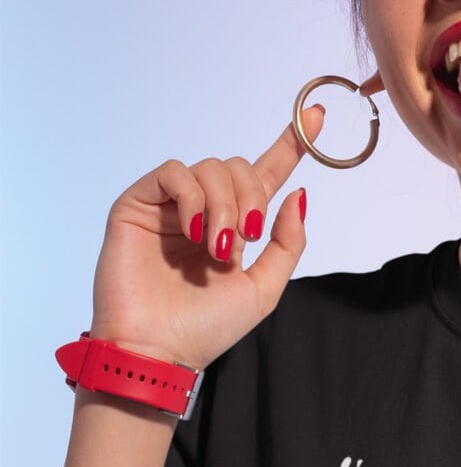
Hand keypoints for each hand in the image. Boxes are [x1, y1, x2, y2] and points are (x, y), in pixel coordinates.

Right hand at [89, 106, 323, 370]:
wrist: (160, 349)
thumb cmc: (207, 327)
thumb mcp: (265, 287)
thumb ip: (287, 241)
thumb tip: (299, 194)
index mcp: (236, 227)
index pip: (265, 175)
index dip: (290, 144)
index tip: (315, 117)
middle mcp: (205, 210)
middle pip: (240, 167)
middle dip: (252, 199)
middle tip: (245, 239)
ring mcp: (171, 206)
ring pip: (212, 167)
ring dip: (225, 206)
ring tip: (216, 247)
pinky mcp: (139, 204)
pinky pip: (174, 173)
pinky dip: (193, 198)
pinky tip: (195, 231)